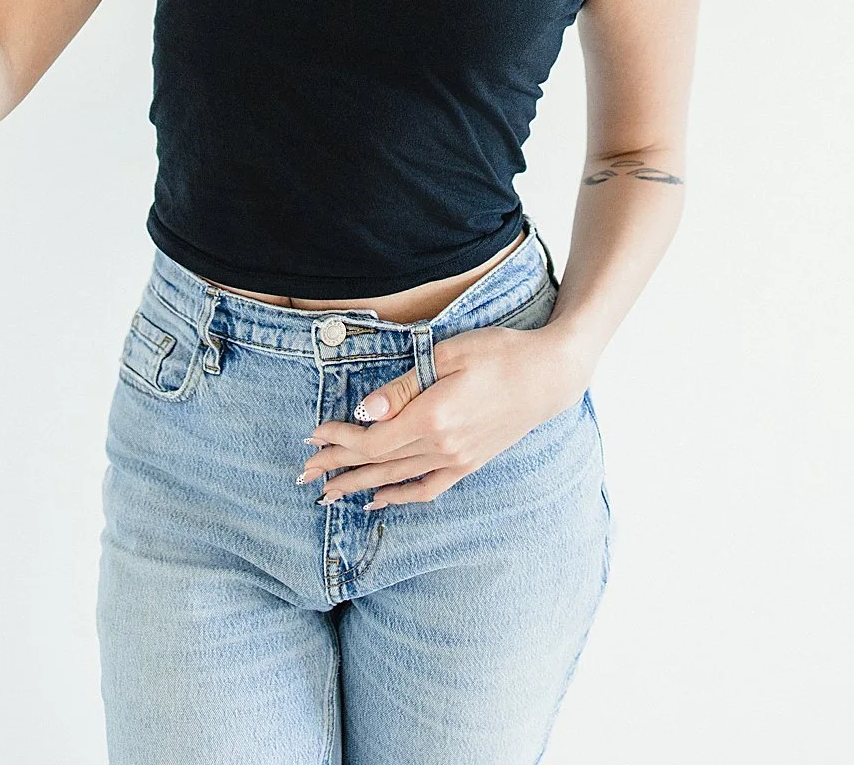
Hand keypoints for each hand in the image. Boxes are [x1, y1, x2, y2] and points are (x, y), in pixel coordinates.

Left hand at [298, 323, 591, 509]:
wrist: (548, 376)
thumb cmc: (499, 353)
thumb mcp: (448, 355)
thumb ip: (403, 386)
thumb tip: (365, 413)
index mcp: (433, 418)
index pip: (372, 440)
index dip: (339, 440)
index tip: (313, 435)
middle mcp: (442, 447)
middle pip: (377, 463)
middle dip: (338, 467)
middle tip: (304, 473)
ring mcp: (457, 460)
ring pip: (397, 479)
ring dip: (359, 485)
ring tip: (328, 493)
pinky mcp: (469, 464)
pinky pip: (427, 489)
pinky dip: (399, 497)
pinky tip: (378, 500)